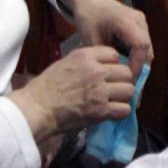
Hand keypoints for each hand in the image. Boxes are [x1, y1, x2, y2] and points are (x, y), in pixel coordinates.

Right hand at [10, 45, 134, 143]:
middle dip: (122, 80)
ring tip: (114, 100)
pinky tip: (112, 112)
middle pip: (126, 72)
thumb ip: (86, 61)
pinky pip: (124, 109)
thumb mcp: (65, 62)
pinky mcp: (101, 110)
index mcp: (86, 56)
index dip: (114, 64)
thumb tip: (101, 63)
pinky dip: (120, 112)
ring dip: (123, 96)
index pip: (115, 54)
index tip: (108, 73)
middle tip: (114, 88)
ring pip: (129, 90)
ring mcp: (100, 91)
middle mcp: (96, 71)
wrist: (38, 108)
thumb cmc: (47, 86)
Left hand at [64, 0, 152, 76]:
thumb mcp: (91, 40)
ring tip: (127, 77)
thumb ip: (105, 58)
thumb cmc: (89, 18)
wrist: (91, 1)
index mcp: (126, 20)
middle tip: (128, 83)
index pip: (140, 45)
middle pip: (147, 49)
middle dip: (140, 68)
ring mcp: (142, 22)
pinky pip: (144, 46)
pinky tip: (126, 66)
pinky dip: (137, 57)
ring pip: (148, 49)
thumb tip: (116, 79)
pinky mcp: (141, 26)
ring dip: (139, 64)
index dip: (137, 65)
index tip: (127, 79)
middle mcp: (139, 20)